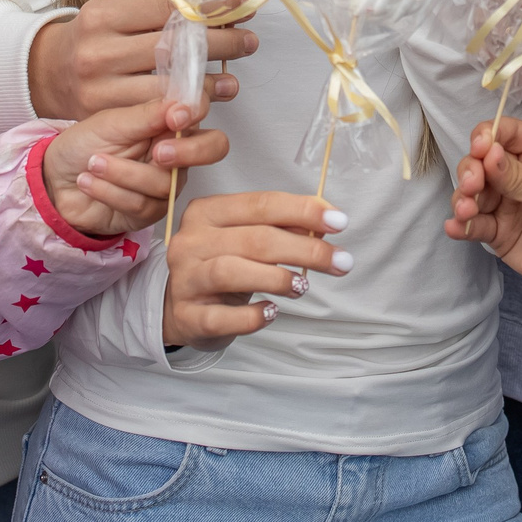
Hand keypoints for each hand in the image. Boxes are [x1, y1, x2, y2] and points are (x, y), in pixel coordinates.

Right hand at [27, 0, 256, 118]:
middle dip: (219, 45)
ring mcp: (99, 88)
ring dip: (208, 85)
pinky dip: (183, 108)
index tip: (235, 7)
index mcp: (103, 15)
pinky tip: (203, 102)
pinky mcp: (103, 117)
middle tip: (248, 42)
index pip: (166, 10)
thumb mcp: (114, 11)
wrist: (46, 73)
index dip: (206, 10)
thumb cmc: (92, 37)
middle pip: (172, 48)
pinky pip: (153, 115)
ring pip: (167, 88)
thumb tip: (214, 4)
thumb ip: (155, 9)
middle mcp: (99, 52)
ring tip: (232, 81)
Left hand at [41, 97, 230, 236]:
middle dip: (190, 151)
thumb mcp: (111, 122)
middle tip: (159, 152)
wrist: (54, 181)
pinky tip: (89, 182)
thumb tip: (182, 104)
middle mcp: (175, 152)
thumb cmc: (83, 146)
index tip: (177, 116)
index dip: (197, 112)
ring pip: (165, 182)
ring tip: (93, 164)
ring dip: (123, 173)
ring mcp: (164, 183)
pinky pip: (141, 204)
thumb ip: (148, 114)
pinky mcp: (149, 211)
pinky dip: (110, 191)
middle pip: (213, 148)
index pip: (201, 112)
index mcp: (167, 122)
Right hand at [162, 190, 350, 346]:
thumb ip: (284, 228)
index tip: (340, 222)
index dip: (303, 211)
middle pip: (254, 239)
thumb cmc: (223, 265)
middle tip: (340, 262)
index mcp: (207, 211)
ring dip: (277, 278)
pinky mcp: (187, 316)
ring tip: (303, 286)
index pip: (261, 204)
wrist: (181, 308)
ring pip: (232, 271)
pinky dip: (251, 316)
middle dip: (304, 250)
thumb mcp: (248, 239)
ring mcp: (185, 279)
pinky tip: (272, 312)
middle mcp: (191, 241)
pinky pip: (221, 317)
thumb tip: (326, 223)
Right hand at [444, 119, 521, 326]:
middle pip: (482, 161)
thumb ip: (520, 177)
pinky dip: (461, 224)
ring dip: (463, 198)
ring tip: (466, 210)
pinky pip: (474, 224)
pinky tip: (456, 227)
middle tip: (473, 185)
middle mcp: (521, 174)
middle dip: (471, 170)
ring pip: (473, 192)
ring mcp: (509, 204)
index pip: (506, 133)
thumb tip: (488, 152)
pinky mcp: (500, 234)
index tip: (480, 148)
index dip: (488, 136)